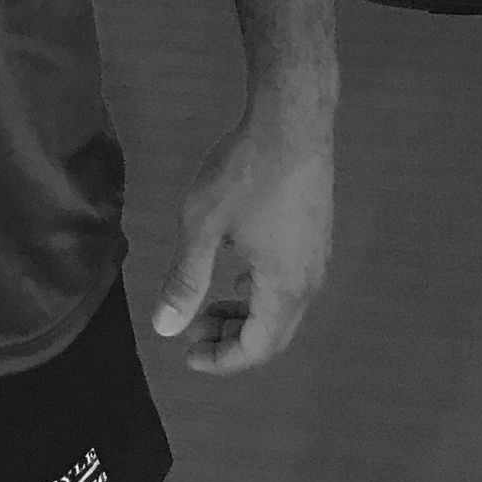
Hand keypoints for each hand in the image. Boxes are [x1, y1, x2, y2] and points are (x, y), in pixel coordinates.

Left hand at [149, 95, 334, 375]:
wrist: (292, 121)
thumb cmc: (246, 174)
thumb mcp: (203, 226)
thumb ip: (185, 280)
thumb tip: (165, 329)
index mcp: (284, 289)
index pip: (257, 349)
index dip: (222, 360)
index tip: (187, 354)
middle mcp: (308, 282)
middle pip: (274, 334)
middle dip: (231, 342)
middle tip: (192, 333)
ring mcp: (317, 256)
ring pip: (283, 308)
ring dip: (245, 316)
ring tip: (208, 307)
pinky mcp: (316, 233)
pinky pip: (289, 282)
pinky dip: (260, 292)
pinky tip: (238, 274)